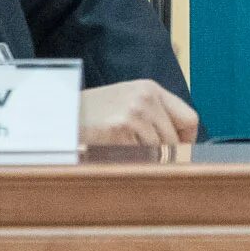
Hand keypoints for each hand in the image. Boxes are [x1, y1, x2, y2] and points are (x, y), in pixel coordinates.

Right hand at [80, 78, 199, 150]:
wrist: (59, 113)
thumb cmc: (93, 112)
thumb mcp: (128, 100)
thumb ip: (154, 115)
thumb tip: (180, 145)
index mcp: (151, 89)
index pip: (189, 118)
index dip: (187, 140)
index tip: (180, 151)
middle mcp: (146, 99)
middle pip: (174, 139)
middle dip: (165, 154)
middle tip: (148, 160)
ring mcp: (134, 114)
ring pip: (158, 151)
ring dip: (144, 159)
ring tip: (124, 152)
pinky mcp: (119, 131)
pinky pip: (138, 157)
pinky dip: (129, 161)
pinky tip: (113, 152)